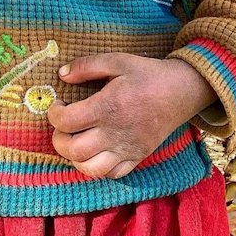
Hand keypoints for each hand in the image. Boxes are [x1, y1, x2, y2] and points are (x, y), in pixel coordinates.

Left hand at [47, 54, 215, 178]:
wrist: (181, 92)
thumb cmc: (147, 75)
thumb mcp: (117, 60)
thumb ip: (86, 65)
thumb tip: (61, 74)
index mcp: (108, 107)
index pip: (67, 122)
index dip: (54, 114)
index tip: (57, 105)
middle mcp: (115, 133)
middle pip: (74, 150)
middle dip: (59, 139)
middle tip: (62, 125)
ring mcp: (127, 150)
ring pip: (90, 169)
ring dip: (75, 157)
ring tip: (75, 140)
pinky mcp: (137, 158)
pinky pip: (111, 174)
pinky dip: (96, 167)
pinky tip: (94, 150)